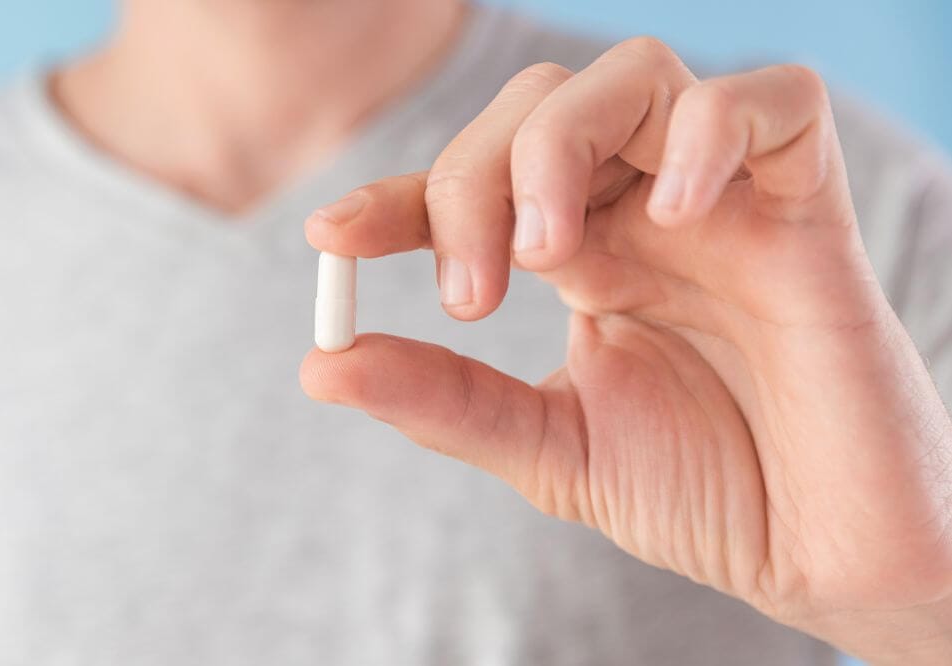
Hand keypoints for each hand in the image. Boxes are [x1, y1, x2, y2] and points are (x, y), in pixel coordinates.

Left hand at [300, 37, 951, 663]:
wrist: (824, 561)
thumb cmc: (705, 497)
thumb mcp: (549, 449)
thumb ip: (445, 401)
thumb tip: (320, 363)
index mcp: (585, 253)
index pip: (475, 181)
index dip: (398, 195)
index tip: (333, 238)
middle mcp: (645, 209)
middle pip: (538, 106)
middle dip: (472, 179)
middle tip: (470, 294)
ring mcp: (726, 200)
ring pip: (635, 76)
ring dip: (560, 147)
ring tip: (546, 255)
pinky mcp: (813, 209)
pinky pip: (778, 101)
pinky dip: (710, 132)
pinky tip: (669, 217)